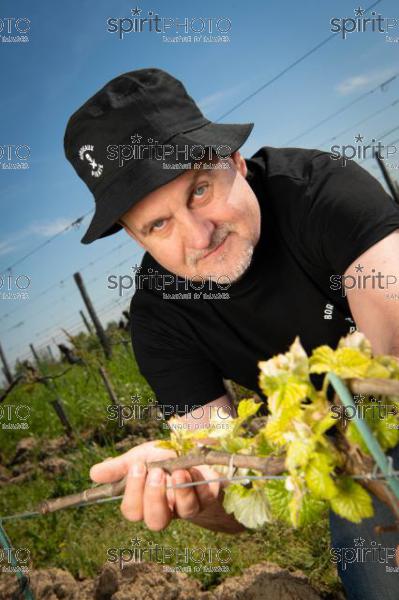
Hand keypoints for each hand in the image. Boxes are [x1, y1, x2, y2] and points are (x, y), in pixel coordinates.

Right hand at [90, 440, 245, 532]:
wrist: (195, 451)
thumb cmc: (164, 458)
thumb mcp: (141, 457)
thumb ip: (120, 467)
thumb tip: (93, 474)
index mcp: (146, 501)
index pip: (132, 510)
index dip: (132, 493)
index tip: (136, 467)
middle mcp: (167, 508)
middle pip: (156, 521)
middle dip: (154, 498)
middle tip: (156, 473)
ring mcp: (189, 504)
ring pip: (184, 512)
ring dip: (179, 491)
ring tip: (177, 471)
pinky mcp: (209, 496)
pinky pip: (205, 498)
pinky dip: (199, 483)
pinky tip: (193, 469)